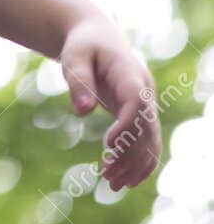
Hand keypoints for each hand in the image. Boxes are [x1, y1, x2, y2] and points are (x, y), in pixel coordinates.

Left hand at [60, 17, 161, 190]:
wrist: (96, 37)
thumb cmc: (83, 46)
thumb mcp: (74, 58)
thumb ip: (78, 82)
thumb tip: (82, 112)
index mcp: (128, 72)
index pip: (137, 101)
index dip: (127, 124)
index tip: (109, 145)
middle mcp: (144, 90)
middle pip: (145, 126)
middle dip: (128, 154)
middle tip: (106, 177)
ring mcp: (145, 103)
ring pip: (150, 139)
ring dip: (135, 164)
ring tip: (112, 186)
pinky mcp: (140, 113)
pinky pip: (147, 141)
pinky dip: (140, 161)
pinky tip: (125, 181)